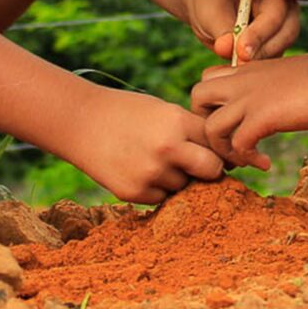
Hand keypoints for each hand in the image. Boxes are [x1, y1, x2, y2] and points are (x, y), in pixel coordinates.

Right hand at [60, 89, 230, 203]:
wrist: (80, 122)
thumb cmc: (127, 113)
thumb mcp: (163, 110)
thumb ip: (192, 131)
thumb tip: (227, 159)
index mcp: (177, 122)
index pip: (217, 142)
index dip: (218, 146)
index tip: (218, 150)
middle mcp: (167, 149)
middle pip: (212, 170)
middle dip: (210, 168)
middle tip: (198, 163)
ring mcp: (150, 173)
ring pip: (185, 186)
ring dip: (178, 177)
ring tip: (153, 158)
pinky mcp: (134, 192)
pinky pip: (162, 197)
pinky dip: (156, 187)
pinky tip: (138, 168)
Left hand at [182, 0, 302, 64]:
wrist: (207, 5)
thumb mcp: (210, 10)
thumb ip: (221, 28)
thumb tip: (227, 49)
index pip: (274, 13)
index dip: (259, 34)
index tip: (240, 51)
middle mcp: (284, 6)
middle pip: (286, 32)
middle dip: (264, 50)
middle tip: (239, 64)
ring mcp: (282, 27)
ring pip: (281, 50)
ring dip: (261, 63)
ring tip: (236, 70)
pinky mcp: (275, 45)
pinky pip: (273, 61)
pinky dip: (258, 70)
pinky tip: (240, 77)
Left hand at [189, 50, 307, 170]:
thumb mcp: (282, 77)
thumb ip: (266, 89)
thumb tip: (269, 107)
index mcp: (244, 72)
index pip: (206, 81)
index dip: (211, 106)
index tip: (232, 125)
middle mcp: (240, 83)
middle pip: (196, 98)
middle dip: (205, 126)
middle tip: (228, 144)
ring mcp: (248, 99)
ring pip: (210, 127)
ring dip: (225, 151)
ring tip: (248, 160)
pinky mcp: (262, 117)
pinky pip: (238, 144)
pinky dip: (248, 159)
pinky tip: (266, 163)